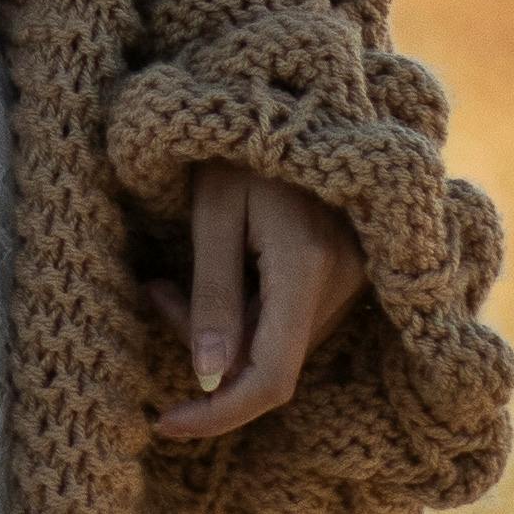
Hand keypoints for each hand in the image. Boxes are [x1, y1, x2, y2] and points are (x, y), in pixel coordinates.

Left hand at [149, 167, 364, 441]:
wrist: (293, 90)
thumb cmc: (237, 141)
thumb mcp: (211, 211)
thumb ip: (211, 295)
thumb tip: (207, 378)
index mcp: (308, 265)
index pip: (270, 379)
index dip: (216, 414)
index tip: (162, 423)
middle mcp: (346, 280)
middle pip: (270, 362)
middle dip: (205, 351)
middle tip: (156, 290)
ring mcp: (358, 276)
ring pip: (280, 343)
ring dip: (224, 329)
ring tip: (176, 274)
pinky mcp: (353, 270)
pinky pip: (294, 319)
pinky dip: (249, 312)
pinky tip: (220, 269)